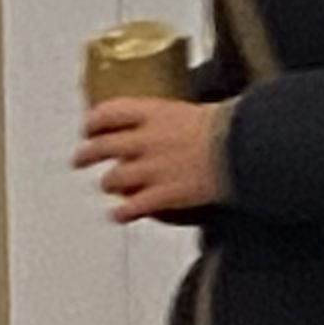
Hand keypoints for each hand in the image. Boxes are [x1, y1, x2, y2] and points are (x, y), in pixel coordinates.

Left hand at [76, 97, 227, 224]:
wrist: (243, 149)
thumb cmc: (230, 127)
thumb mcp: (197, 110)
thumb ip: (175, 118)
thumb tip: (177, 120)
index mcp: (154, 113)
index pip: (110, 112)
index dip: (94, 120)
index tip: (89, 126)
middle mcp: (146, 140)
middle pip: (102, 146)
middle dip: (87, 154)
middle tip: (80, 159)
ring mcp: (152, 169)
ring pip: (113, 179)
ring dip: (109, 183)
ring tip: (108, 187)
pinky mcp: (163, 194)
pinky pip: (132, 207)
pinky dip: (123, 212)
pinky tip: (119, 215)